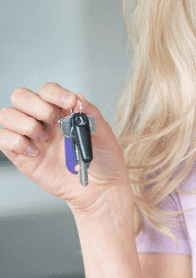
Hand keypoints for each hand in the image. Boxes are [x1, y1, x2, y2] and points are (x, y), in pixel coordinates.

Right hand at [0, 83, 131, 214]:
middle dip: (37, 106)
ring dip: (25, 124)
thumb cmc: (103, 159)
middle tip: (54, 123)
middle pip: (21, 96)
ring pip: (7, 115)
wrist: (99, 187)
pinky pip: (3, 139)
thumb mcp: (104, 133)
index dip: (55, 93)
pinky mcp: (22, 156)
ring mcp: (31, 137)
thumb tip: (79, 99)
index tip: (69, 102)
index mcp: (64, 111)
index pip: (48, 90)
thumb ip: (91, 114)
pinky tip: (35, 151)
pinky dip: (16, 142)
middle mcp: (44, 120)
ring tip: (44, 138)